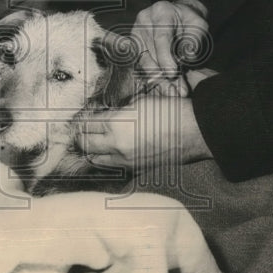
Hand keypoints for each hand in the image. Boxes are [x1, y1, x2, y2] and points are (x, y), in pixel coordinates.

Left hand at [79, 94, 210, 172]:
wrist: (193, 131)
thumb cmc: (169, 111)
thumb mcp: (138, 102)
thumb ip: (117, 111)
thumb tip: (104, 116)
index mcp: (115, 124)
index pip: (85, 124)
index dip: (80, 120)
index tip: (79, 118)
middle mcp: (116, 145)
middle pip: (84, 144)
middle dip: (80, 136)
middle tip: (81, 130)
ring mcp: (125, 160)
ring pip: (96, 159)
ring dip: (92, 150)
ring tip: (93, 141)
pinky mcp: (136, 169)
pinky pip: (112, 167)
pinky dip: (107, 159)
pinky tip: (110, 151)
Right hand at [131, 0, 208, 93]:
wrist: (178, 16)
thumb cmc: (189, 20)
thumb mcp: (199, 24)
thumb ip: (195, 38)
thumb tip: (189, 55)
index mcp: (161, 12)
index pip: (161, 37)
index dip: (165, 56)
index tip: (173, 73)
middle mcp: (144, 21)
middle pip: (151, 52)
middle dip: (163, 75)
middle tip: (177, 91)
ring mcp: (136, 33)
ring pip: (145, 61)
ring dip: (158, 79)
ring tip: (172, 92)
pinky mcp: (135, 45)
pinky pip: (143, 64)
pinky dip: (154, 77)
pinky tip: (165, 88)